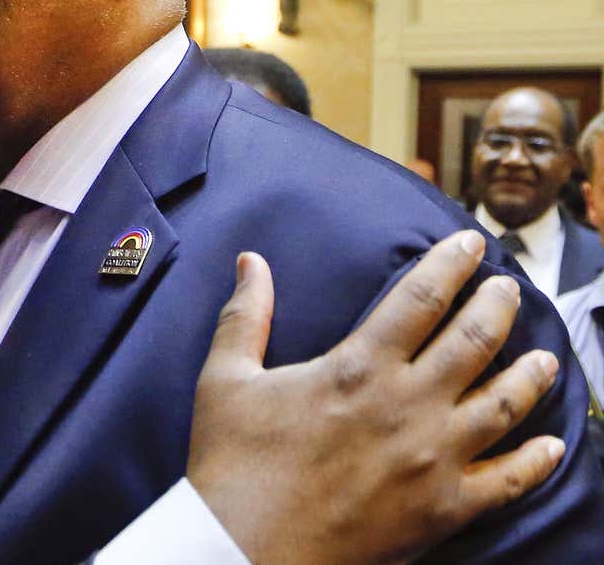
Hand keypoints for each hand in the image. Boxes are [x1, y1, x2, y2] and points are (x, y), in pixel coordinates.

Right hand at [188, 230, 563, 564]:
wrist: (245, 549)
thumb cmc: (232, 464)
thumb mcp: (226, 379)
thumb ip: (245, 315)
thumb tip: (251, 262)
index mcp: (358, 368)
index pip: (422, 297)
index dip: (451, 264)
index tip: (470, 243)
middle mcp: (407, 406)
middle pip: (475, 340)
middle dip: (499, 304)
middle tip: (509, 287)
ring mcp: (433, 459)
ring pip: (505, 404)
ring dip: (531, 375)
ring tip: (544, 357)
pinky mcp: (443, 509)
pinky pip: (509, 481)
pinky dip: (536, 460)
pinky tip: (550, 444)